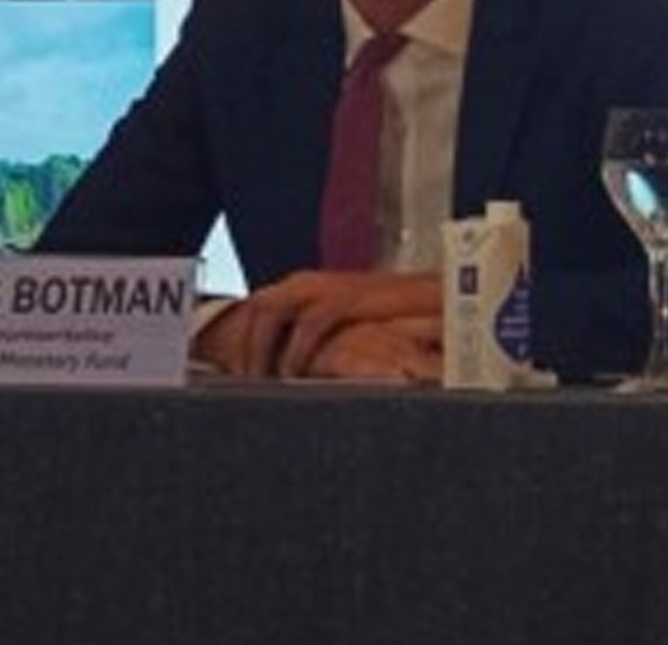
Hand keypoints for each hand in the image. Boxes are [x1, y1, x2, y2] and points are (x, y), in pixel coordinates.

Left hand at [196, 270, 439, 377]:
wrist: (434, 294)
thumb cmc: (386, 317)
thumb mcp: (340, 329)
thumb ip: (312, 343)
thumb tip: (287, 372)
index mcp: (300, 289)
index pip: (253, 312)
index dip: (238, 342)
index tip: (232, 374)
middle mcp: (304, 283)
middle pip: (253, 309)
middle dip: (240, 345)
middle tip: (237, 383)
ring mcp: (323, 287)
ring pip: (269, 311)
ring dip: (258, 347)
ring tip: (257, 382)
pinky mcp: (347, 296)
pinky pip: (308, 323)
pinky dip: (294, 348)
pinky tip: (292, 374)